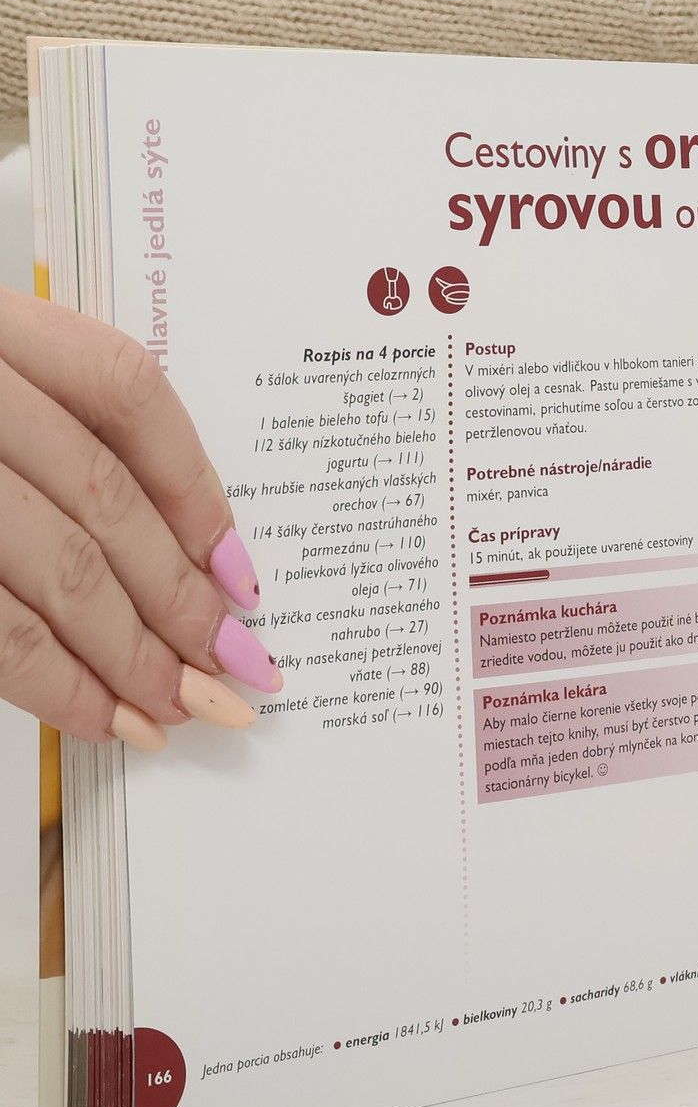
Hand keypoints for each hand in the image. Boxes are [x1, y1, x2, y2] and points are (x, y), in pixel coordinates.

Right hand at [0, 288, 276, 744]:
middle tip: (235, 668)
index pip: (125, 391)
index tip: (241, 567)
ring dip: (131, 654)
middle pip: (103, 496)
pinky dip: (50, 681)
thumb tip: (181, 548)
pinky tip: (97, 716)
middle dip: (180, 597)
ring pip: (59, 567)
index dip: (194, 484)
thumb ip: (46, 432)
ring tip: (182, 707)